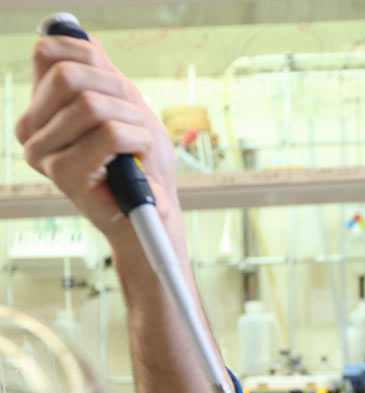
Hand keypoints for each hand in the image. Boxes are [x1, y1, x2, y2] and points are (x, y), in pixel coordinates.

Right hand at [15, 36, 178, 241]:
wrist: (153, 206)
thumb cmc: (140, 158)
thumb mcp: (122, 102)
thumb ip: (97, 70)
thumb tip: (74, 33)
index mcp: (38, 109)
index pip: (50, 53)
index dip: (93, 60)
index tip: (117, 87)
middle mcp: (30, 131)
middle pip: (69, 76)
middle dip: (118, 90)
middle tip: (134, 117)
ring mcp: (43, 154)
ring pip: (93, 105)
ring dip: (133, 120)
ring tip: (138, 143)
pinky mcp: (64, 175)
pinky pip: (110, 133)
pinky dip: (139, 138)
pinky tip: (139, 156)